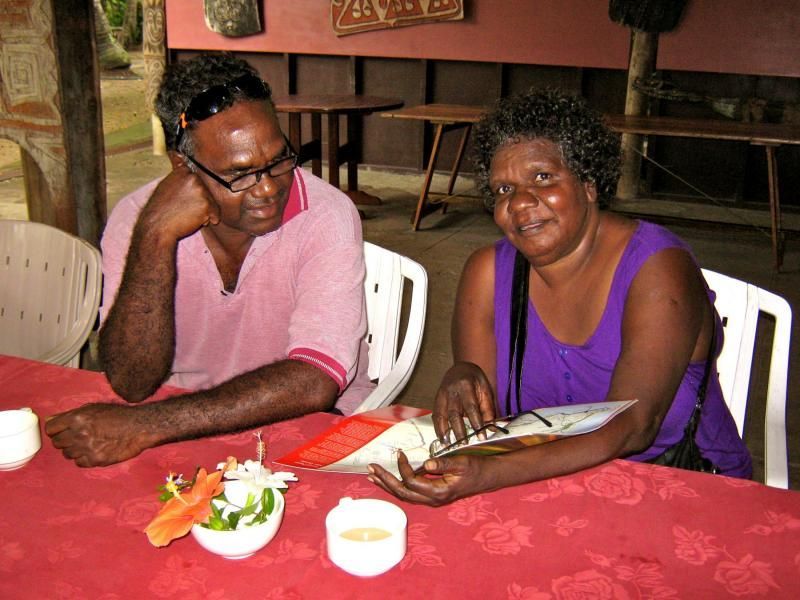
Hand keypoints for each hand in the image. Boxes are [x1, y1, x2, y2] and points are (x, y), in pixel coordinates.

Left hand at [45, 403, 154, 466]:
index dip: (56, 430)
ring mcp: (87, 448)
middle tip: (79, 437)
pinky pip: (79, 463)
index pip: (51, 428)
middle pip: (57, 443)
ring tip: (90, 443)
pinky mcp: (95, 460)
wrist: (140, 427)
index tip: (63, 431)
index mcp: (77, 418)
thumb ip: (69, 414)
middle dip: (65, 440)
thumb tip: (49, 420)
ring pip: (67, 454)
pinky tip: (95, 450)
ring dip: (75, 450)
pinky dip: (85, 458)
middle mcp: (79, 433)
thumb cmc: (118, 415)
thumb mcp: (94, 408)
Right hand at [138, 163, 220, 241]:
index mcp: (183, 170)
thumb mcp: (167, 185)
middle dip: (199, 203)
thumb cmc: (160, 209)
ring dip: (202, 212)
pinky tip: (191, 221)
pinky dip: (207, 220)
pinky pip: (214, 214)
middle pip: (207, 192)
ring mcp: (200, 190)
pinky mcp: (206, 203)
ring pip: (211, 203)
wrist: (157, 227)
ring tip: (185, 214)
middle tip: (182, 209)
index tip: (184, 200)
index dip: (193, 193)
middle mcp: (193, 177)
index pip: (198, 180)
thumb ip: (178, 173)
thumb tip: (177, 154)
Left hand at [368, 450, 490, 506]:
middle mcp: (432, 499)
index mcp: (438, 492)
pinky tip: (387, 479)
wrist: (487, 477)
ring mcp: (431, 499)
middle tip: (371, 468)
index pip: (412, 481)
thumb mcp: (462, 463)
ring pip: (404, 495)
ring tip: (372, 475)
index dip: (403, 468)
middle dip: (385, 480)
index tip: (400, 453)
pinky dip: (396, 486)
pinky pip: (409, 493)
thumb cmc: (476, 468)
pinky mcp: (431, 495)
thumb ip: (444, 464)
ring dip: (387, 485)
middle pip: (402, 493)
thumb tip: (427, 463)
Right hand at [434, 362, 495, 442]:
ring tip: (447, 444)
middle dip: (459, 430)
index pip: (471, 407)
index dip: (476, 422)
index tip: (481, 436)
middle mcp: (451, 390)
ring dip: (443, 431)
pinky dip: (437, 428)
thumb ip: (488, 410)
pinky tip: (441, 438)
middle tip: (464, 444)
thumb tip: (492, 430)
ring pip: (441, 415)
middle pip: (454, 413)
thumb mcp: (486, 391)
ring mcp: (441, 395)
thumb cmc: (475, 381)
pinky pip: (435, 415)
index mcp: (466, 385)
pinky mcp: (436, 400)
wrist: (461, 368)